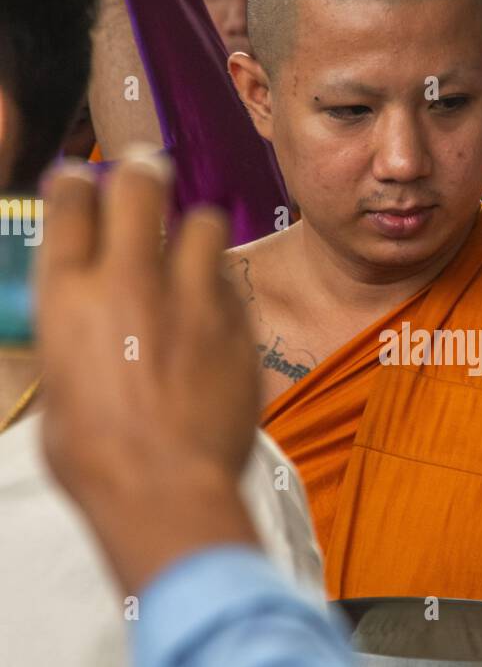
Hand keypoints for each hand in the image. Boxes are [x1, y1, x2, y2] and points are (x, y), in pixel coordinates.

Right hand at [36, 148, 260, 587]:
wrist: (167, 492)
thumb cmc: (96, 459)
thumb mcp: (57, 392)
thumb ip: (71, 339)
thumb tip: (80, 329)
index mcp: (70, 294)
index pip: (73, 200)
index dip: (78, 182)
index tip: (83, 183)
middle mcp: (131, 280)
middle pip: (140, 184)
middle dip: (141, 175)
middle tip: (144, 180)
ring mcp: (193, 297)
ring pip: (205, 221)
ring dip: (195, 230)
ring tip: (192, 253)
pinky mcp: (239, 323)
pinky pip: (235, 281)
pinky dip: (223, 288)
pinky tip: (217, 312)